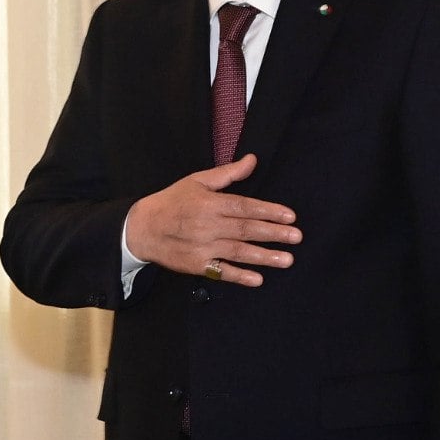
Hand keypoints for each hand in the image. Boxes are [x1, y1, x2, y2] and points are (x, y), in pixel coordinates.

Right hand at [125, 154, 300, 286]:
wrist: (142, 228)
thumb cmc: (173, 201)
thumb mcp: (197, 181)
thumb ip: (228, 173)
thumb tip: (252, 160)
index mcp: (209, 203)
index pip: (244, 206)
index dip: (268, 211)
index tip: (290, 216)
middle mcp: (207, 225)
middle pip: (245, 229)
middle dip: (273, 233)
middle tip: (296, 237)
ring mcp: (202, 247)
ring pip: (238, 252)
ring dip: (264, 257)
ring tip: (287, 259)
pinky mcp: (197, 265)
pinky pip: (221, 271)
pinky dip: (239, 276)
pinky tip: (258, 279)